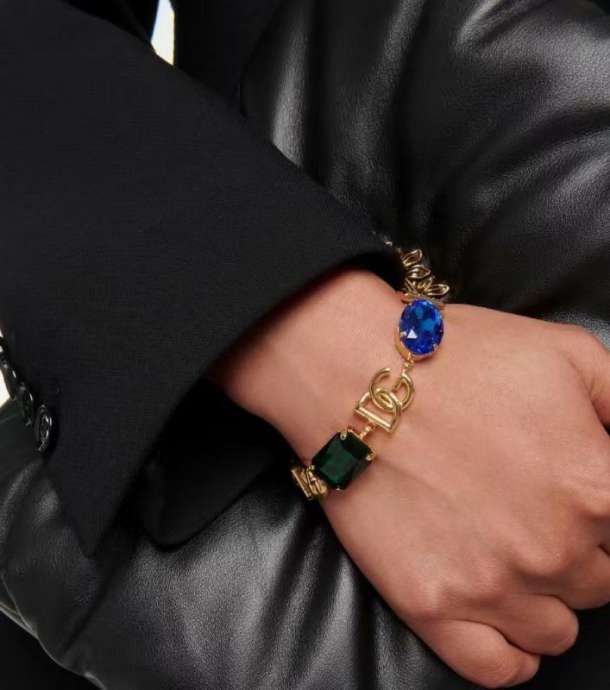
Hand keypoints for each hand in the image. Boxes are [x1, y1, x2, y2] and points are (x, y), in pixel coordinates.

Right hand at [209, 267, 609, 688]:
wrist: (353, 374)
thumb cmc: (457, 357)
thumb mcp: (568, 353)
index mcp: (596, 488)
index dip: (605, 508)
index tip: (578, 494)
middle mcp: (553, 550)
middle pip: (602, 581)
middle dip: (579, 547)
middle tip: (533, 505)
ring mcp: (490, 587)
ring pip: (558, 629)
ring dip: (545, 594)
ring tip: (510, 549)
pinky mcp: (432, 606)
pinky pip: (500, 669)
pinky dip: (512, 652)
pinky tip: (500, 613)